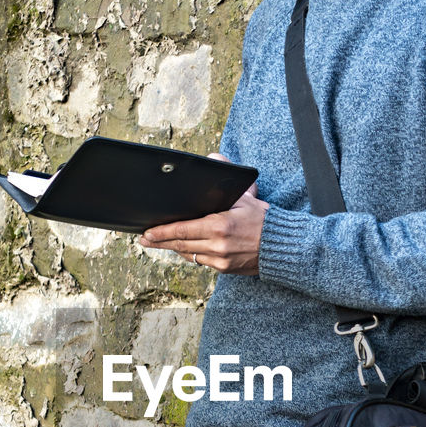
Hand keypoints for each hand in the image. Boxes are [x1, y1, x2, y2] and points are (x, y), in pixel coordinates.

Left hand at [139, 154, 267, 274]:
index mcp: (219, 225)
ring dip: (172, 248)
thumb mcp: (245, 196)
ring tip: (158, 243)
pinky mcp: (224, 269)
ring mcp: (220, 259)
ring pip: (188, 254)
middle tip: (144, 239)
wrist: (281, 246)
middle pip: (180, 244)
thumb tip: (215, 157)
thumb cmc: (263, 219)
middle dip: (160, 242)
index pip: (182, 229)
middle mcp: (217, 245)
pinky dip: (190, 253)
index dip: (162, 232)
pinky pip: (200, 261)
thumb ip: (226, 176)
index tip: (147, 232)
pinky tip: (181, 249)